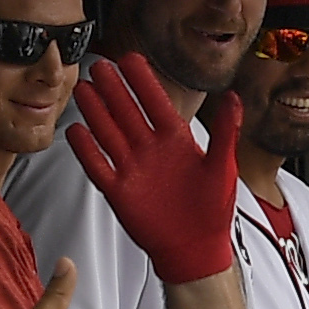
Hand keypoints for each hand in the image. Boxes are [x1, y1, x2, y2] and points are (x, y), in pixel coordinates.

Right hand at [65, 54, 241, 284]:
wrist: (197, 249)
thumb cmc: (212, 210)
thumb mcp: (224, 166)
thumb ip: (226, 131)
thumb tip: (233, 96)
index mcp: (176, 140)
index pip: (156, 102)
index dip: (142, 80)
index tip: (130, 58)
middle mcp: (151, 149)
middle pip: (127, 112)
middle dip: (113, 89)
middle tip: (100, 65)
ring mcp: (133, 169)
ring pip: (109, 133)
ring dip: (96, 112)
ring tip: (83, 89)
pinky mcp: (120, 192)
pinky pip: (99, 167)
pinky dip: (87, 150)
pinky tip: (76, 131)